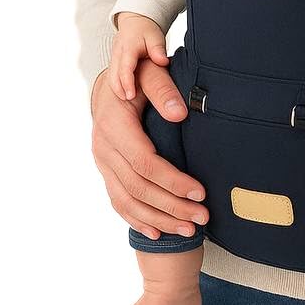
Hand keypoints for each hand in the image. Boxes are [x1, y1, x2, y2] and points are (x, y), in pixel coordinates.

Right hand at [90, 59, 208, 241]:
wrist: (109, 84)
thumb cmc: (136, 75)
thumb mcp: (149, 72)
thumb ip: (163, 89)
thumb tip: (179, 113)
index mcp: (115, 125)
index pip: (145, 162)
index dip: (172, 181)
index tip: (200, 192)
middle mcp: (103, 147)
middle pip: (138, 188)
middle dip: (172, 206)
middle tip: (203, 218)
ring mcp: (102, 162)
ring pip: (127, 201)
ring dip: (159, 219)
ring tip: (189, 230)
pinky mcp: (106, 171)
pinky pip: (118, 202)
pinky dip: (138, 220)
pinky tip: (158, 233)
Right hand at [108, 12, 168, 100]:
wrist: (135, 22)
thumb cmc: (146, 30)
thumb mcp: (155, 36)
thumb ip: (158, 49)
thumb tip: (162, 61)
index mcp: (128, 47)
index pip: (125, 67)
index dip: (127, 82)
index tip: (131, 95)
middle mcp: (118, 53)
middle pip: (114, 74)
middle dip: (119, 89)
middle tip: (128, 99)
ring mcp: (114, 58)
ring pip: (111, 76)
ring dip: (117, 88)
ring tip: (127, 98)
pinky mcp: (114, 63)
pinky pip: (113, 76)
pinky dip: (117, 85)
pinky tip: (125, 93)